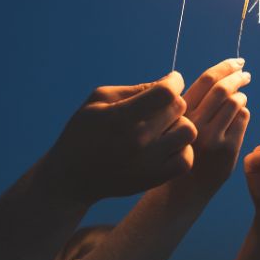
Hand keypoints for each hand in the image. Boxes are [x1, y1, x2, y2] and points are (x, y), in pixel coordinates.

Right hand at [44, 72, 196, 203]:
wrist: (71, 178)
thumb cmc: (84, 132)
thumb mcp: (99, 100)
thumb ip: (135, 89)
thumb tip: (168, 82)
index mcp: (121, 117)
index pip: (166, 93)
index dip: (174, 81)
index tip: (171, 81)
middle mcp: (138, 140)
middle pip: (179, 108)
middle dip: (172, 101)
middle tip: (160, 107)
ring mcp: (149, 162)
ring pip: (188, 131)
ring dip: (179, 124)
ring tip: (164, 127)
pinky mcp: (155, 178)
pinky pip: (187, 159)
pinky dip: (182, 149)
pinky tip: (167, 145)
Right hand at [183, 58, 251, 193]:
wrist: (186, 186)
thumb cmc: (185, 147)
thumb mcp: (183, 122)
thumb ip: (197, 102)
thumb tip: (222, 74)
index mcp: (181, 112)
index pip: (206, 80)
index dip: (225, 66)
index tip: (237, 62)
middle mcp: (194, 123)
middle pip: (223, 88)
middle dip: (238, 76)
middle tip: (246, 74)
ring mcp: (212, 137)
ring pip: (236, 102)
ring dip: (241, 96)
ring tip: (240, 98)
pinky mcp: (227, 149)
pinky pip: (243, 118)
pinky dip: (244, 112)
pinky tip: (239, 116)